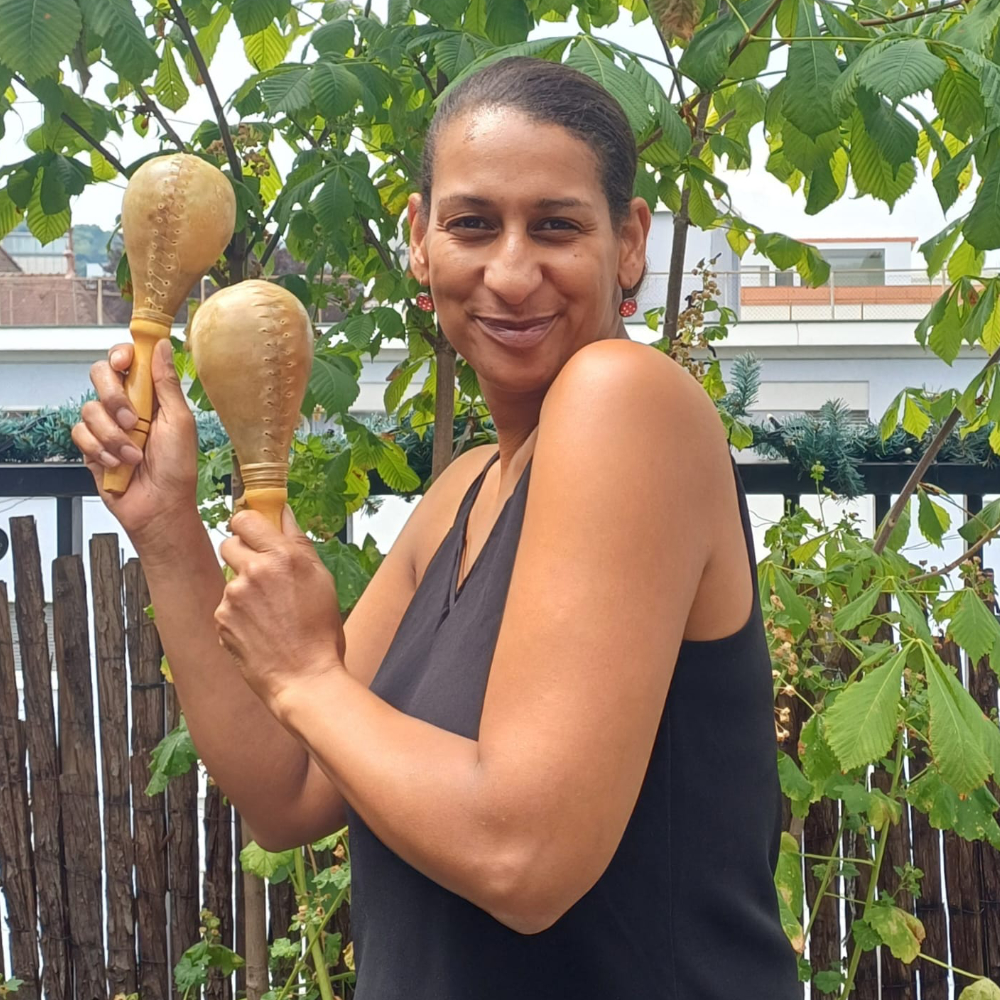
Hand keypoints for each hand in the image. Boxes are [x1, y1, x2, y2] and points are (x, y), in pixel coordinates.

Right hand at [72, 339, 197, 538]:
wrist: (160, 506)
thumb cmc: (177, 468)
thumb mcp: (180, 422)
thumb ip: (166, 384)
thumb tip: (161, 347)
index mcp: (150, 396)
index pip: (127, 361)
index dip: (121, 355)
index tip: (125, 363)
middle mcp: (126, 406)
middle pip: (99, 375)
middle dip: (113, 396)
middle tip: (132, 419)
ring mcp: (107, 426)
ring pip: (89, 408)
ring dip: (113, 435)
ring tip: (133, 454)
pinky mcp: (91, 447)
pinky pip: (80, 434)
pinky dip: (100, 450)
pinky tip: (118, 463)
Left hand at [216, 505, 346, 706]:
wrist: (304, 678)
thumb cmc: (320, 633)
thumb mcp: (321, 579)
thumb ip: (298, 542)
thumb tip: (284, 514)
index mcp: (284, 556)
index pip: (245, 519)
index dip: (248, 525)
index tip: (253, 532)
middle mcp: (254, 570)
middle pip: (228, 543)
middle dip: (242, 554)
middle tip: (263, 575)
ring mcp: (234, 596)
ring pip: (231, 578)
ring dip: (244, 589)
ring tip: (269, 613)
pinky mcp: (221, 618)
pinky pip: (225, 606)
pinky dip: (238, 614)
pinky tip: (260, 628)